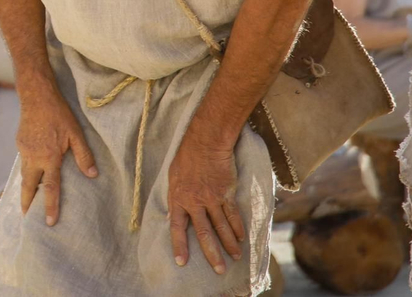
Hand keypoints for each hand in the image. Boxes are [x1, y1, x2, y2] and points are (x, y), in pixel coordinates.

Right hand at [17, 82, 97, 225]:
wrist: (36, 95)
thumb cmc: (59, 113)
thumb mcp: (76, 133)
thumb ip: (83, 155)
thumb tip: (92, 175)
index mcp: (49, 157)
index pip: (50, 188)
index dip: (50, 206)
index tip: (49, 222)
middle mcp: (33, 157)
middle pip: (28, 186)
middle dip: (27, 203)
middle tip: (26, 217)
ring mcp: (24, 150)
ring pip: (24, 175)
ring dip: (25, 189)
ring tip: (27, 200)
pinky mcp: (19, 143)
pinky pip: (23, 162)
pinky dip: (26, 172)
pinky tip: (31, 173)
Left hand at [167, 135, 243, 274]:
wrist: (206, 142)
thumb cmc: (186, 157)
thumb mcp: (173, 177)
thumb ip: (174, 198)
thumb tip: (171, 216)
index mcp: (178, 198)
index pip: (176, 227)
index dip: (179, 245)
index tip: (181, 262)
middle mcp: (195, 201)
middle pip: (204, 233)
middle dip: (212, 254)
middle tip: (219, 270)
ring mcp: (212, 198)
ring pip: (221, 227)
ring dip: (229, 244)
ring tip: (235, 257)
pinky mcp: (226, 193)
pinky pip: (233, 215)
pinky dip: (237, 228)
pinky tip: (241, 238)